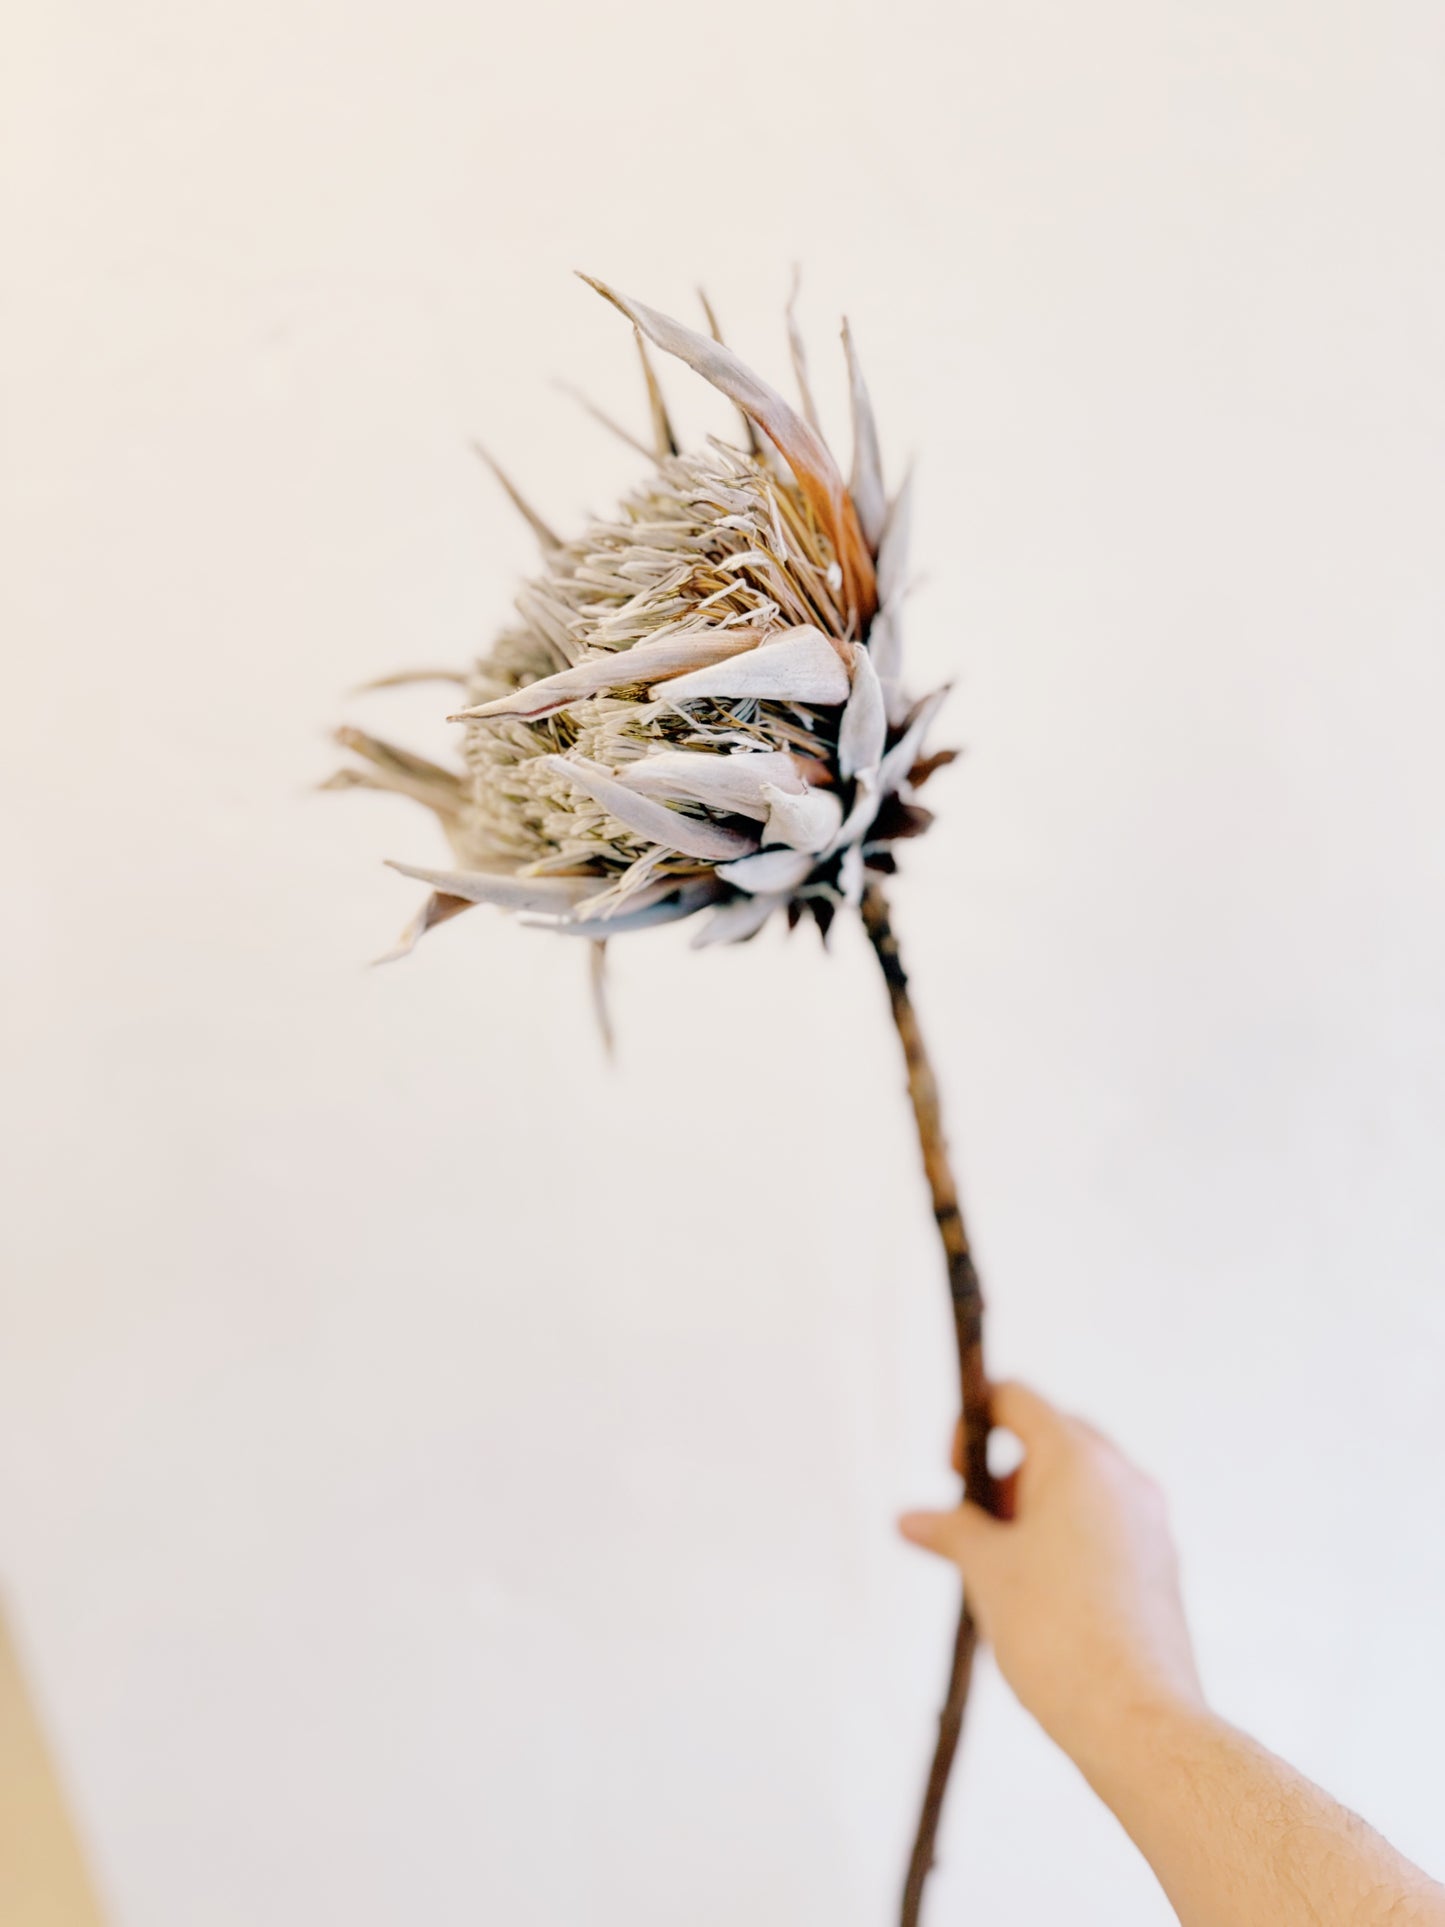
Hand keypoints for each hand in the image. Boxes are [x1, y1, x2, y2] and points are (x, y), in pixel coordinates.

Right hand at [899, 1382, 1205, 1771]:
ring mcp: (1149, 1522)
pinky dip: (1066, 1540)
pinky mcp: (1160, 1565)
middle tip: (973, 1526)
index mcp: (1078, 1459)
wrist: (1135, 1720)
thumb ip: (949, 1531)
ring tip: (1000, 1571)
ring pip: (1079, 1488)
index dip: (971, 1423)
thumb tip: (909, 1520)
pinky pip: (1104, 1527)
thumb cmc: (1055, 1634)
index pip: (1016, 1399)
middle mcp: (1122, 1478)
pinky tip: (1039, 1599)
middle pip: (1051, 1440)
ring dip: (1033, 1510)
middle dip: (1003, 1473)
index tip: (952, 1475)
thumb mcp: (985, 1571)